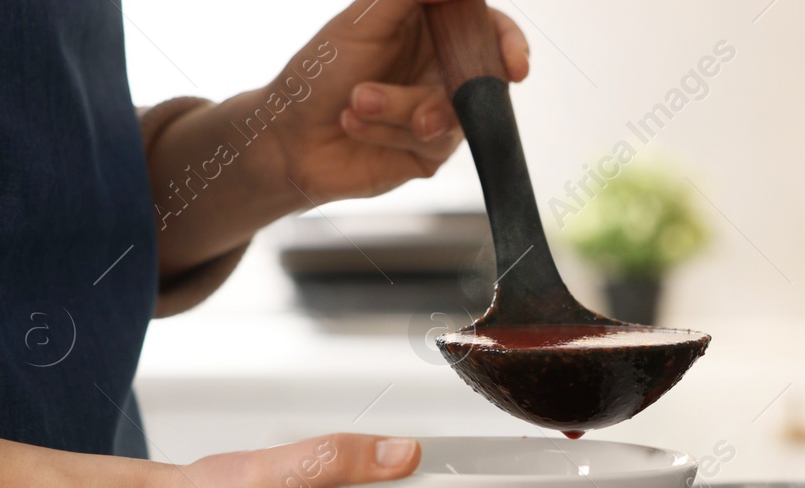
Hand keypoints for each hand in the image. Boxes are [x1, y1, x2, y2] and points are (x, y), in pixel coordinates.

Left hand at [262, 0, 530, 202]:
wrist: (289, 136)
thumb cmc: (319, 72)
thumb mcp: (366, 18)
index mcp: (432, 30)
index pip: (488, 30)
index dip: (510, 45)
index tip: (515, 66)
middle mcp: (440, 70)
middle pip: (482, 79)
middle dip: (447, 97)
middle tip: (422, 115)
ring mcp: (438, 112)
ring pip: (452, 115)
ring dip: (399, 110)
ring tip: (358, 104)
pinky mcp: (428, 152)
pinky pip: (432, 143)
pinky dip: (388, 131)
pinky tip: (355, 125)